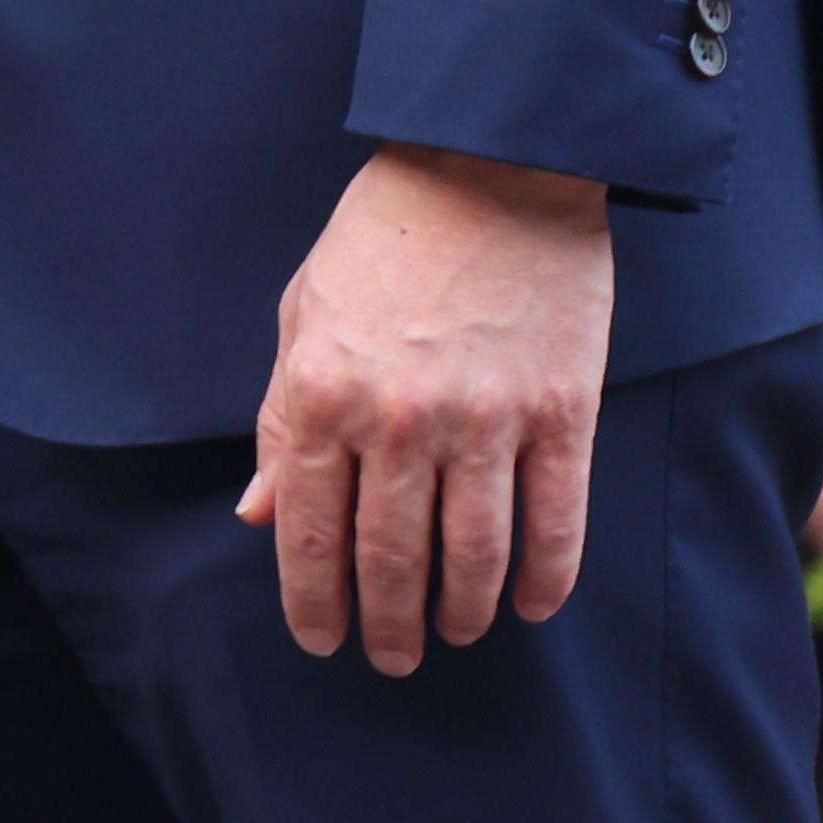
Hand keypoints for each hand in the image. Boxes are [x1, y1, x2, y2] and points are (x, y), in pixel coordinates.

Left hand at [238, 142, 614, 672]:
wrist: (488, 163)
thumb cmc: (381, 237)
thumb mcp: (302, 316)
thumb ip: (283, 421)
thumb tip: (261, 512)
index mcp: (324, 392)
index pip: (311, 530)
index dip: (312, 599)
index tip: (319, 639)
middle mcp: (401, 418)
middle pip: (391, 556)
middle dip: (387, 622)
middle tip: (390, 659)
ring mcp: (487, 418)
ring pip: (475, 554)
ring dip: (462, 611)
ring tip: (455, 635)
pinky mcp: (560, 411)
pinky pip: (556, 519)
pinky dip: (545, 576)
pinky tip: (530, 606)